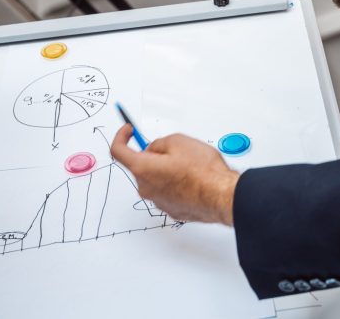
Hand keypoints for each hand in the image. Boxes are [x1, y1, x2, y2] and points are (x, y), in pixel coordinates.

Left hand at [109, 125, 239, 224]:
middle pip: (140, 166)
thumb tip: (155, 149)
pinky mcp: (171, 209)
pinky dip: (174, 183)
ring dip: (164, 170)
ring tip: (188, 166)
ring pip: (154, 180)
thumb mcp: (178, 141)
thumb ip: (159, 143)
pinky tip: (191, 179)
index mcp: (143, 169)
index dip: (121, 137)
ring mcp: (158, 201)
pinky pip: (166, 191)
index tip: (128, 131)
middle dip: (152, 156)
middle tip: (172, 149)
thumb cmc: (203, 172)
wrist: (221, 196)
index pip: (118, 151)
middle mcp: (146, 188)